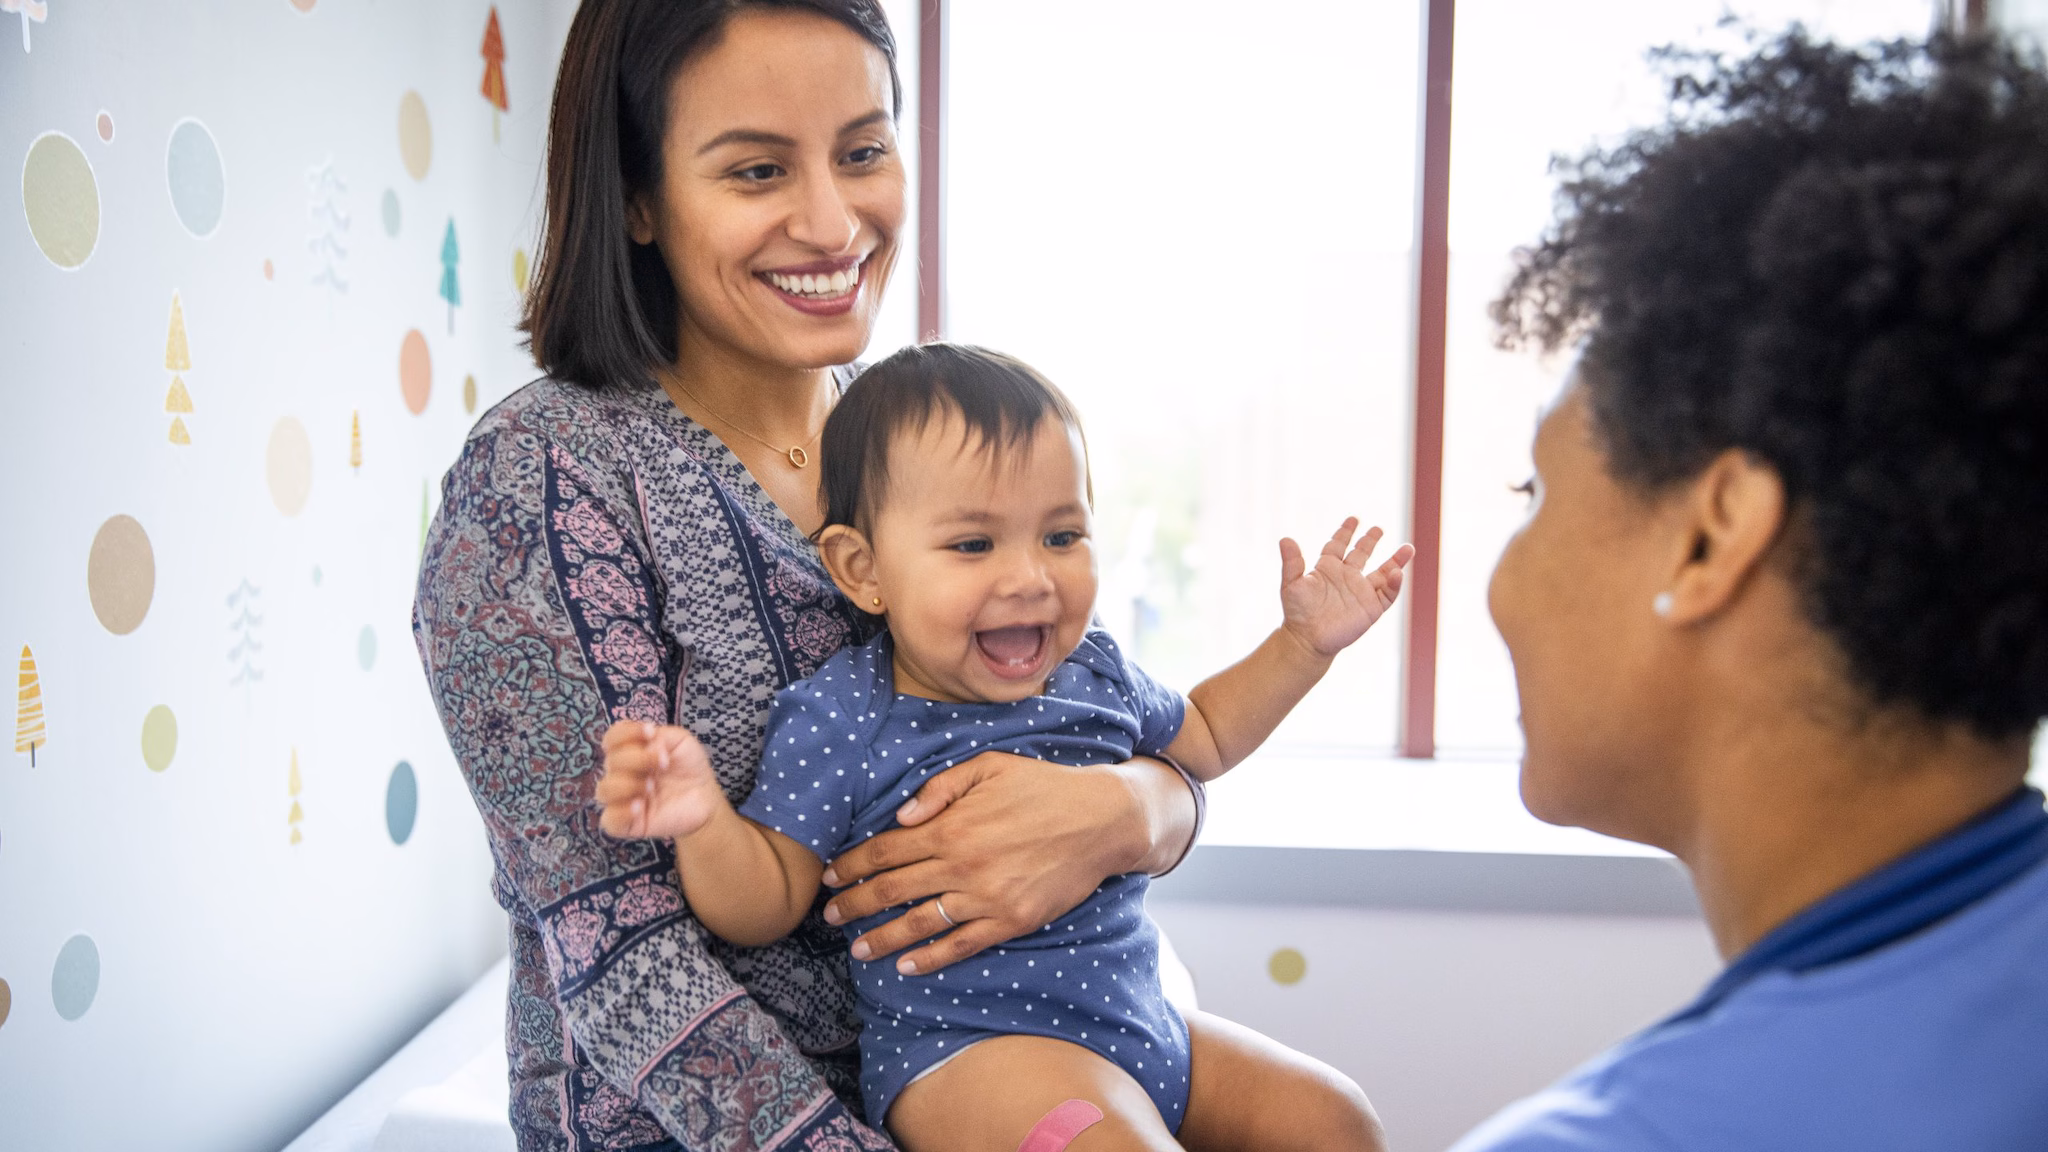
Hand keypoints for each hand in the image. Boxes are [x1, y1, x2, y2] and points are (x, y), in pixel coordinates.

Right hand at [595, 721, 722, 839]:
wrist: (706, 799)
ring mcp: (623, 799)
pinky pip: (609, 820)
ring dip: (628, 784)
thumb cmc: (690, 768)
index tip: (651, 733)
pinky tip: (640, 806)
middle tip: (664, 764)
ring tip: (651, 786)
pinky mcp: (628, 823)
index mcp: (630, 751)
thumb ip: (662, 735)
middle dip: (638, 759)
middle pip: (611, 762)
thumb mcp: (682, 741)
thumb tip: (645, 744)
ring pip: (604, 790)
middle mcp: (622, 773)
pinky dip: (622, 812)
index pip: (612, 738)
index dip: (625, 733)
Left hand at [818, 751, 1151, 974]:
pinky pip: (962, 945)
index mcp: (952, 826)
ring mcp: (986, 897)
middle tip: (829, 915)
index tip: (830, 876)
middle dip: (855, 903)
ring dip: (883, 938)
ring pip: (920, 923)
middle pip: (893, 890)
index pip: (886, 850)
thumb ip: (940, 788)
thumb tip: (900, 815)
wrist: (1101, 820)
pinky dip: (931, 958)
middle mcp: (962, 865)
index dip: (852, 865)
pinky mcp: (1010, 920)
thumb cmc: (1043, 787)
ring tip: (858, 949)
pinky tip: (907, 966)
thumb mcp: (988, 767)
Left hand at [1278, 518, 1414, 658]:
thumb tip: (1285, 539)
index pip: (1338, 545)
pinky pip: (1388, 594)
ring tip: (1409, 548)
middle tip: (1378, 528)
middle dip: (1370, 540)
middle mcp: (1346, 578)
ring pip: (1383, 572)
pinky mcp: (1371, 609)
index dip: (1345, 532)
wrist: (1307, 640)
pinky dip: (1394, 583)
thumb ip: (1291, 562)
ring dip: (1396, 561)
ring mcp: (1361, 592)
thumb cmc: (1297, 613)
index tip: (1353, 519)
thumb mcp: (1291, 584)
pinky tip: (1396, 573)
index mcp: (1328, 569)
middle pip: (1362, 554)